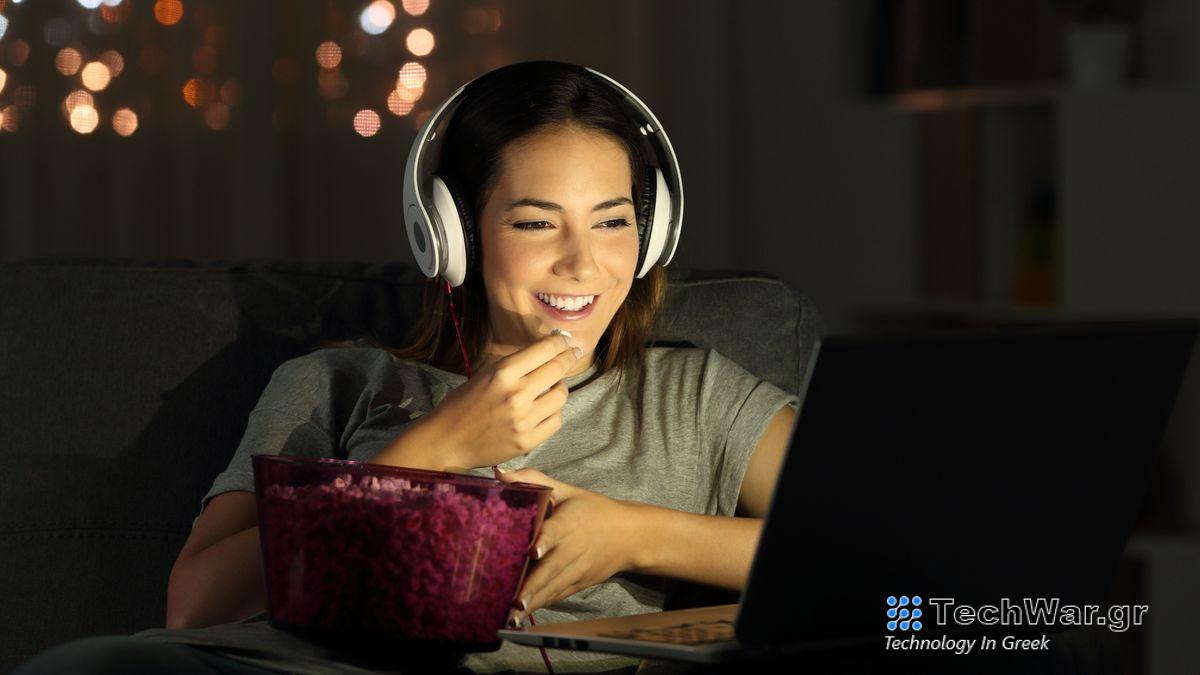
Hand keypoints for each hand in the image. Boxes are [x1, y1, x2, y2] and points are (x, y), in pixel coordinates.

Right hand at [422, 331, 581, 468]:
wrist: (447, 440)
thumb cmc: (463, 404)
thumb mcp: (485, 374)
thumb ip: (515, 365)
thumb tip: (546, 351)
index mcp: (503, 372)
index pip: (545, 350)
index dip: (560, 342)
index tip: (565, 341)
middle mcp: (516, 394)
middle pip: (558, 369)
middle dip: (568, 358)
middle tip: (572, 355)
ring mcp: (524, 419)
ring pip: (561, 396)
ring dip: (559, 388)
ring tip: (551, 388)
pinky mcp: (528, 441)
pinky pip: (555, 421)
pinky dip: (553, 413)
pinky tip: (544, 410)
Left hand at [496, 468, 639, 620]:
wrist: (630, 535)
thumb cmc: (593, 510)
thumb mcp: (567, 490)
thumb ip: (533, 479)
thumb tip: (499, 474)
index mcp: (570, 522)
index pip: (557, 531)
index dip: (546, 541)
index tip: (534, 550)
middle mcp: (574, 548)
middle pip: (553, 568)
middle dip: (534, 584)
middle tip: (514, 599)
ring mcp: (578, 569)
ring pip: (555, 586)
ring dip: (535, 600)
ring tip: (513, 614)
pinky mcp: (580, 583)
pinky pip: (559, 594)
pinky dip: (543, 603)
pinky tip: (524, 614)